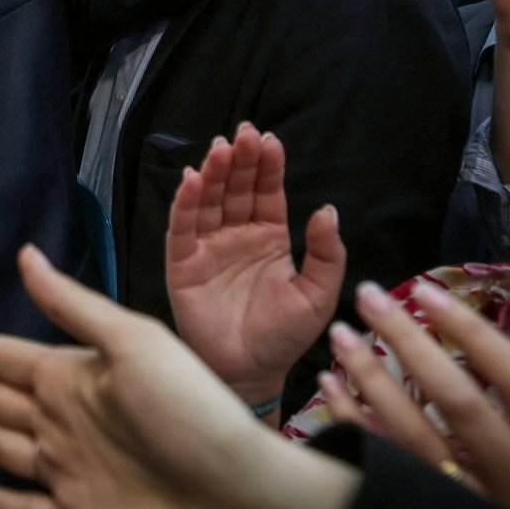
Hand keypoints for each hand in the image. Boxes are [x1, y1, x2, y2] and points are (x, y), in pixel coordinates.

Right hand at [0, 245, 358, 508]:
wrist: (246, 507)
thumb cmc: (194, 415)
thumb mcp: (135, 344)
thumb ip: (76, 306)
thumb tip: (25, 255)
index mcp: (83, 378)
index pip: (17, 357)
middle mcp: (73, 424)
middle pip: (3, 404)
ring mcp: (74, 478)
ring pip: (6, 453)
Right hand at [165, 124, 344, 407]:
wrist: (250, 374)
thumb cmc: (284, 337)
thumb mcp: (318, 295)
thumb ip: (325, 254)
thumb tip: (326, 210)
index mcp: (269, 238)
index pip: (266, 192)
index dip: (267, 166)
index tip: (270, 140)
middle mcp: (236, 236)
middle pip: (236, 188)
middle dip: (240, 160)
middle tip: (244, 134)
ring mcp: (208, 248)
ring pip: (209, 201)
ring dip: (214, 173)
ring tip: (220, 149)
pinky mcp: (183, 264)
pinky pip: (183, 228)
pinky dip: (186, 203)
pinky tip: (193, 180)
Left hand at [317, 279, 509, 508]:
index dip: (475, 334)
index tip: (429, 291)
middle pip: (463, 406)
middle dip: (413, 344)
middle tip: (371, 296)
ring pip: (415, 442)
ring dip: (372, 382)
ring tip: (341, 336)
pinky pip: (387, 475)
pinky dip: (354, 429)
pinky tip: (329, 391)